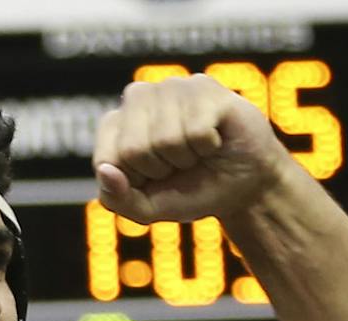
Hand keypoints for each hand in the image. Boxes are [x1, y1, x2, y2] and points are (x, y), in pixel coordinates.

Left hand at [94, 76, 288, 224]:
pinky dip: (207, 146)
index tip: (152, 179)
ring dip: (185, 158)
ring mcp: (171, 87)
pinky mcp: (203, 85)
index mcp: (116, 126)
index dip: (133, 182)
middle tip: (178, 165)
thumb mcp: (148, 208)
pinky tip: (213, 139)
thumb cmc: (191, 191)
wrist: (242, 186)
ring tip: (196, 151)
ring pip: (165, 139)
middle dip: (159, 170)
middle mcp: (139, 98)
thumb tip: (105, 172)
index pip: (106, 160)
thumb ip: (117, 199)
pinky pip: (195, 130)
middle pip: (133, 149)